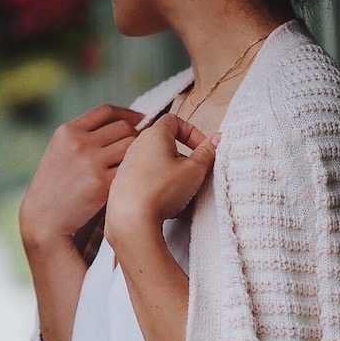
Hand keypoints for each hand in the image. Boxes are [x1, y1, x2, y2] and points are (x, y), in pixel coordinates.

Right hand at [19, 102, 145, 245]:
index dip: (127, 114)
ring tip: (134, 167)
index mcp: (67, 131)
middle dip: (135, 137)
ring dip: (137, 156)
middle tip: (139, 151)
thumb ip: (84, 137)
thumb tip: (123, 125)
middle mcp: (79, 142)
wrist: (43, 220)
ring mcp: (90, 163)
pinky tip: (130, 182)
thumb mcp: (61, 152)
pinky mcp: (101, 185)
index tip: (139, 120)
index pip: (106, 111)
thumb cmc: (55, 187)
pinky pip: (130, 170)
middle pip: (124, 128)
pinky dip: (133, 174)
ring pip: (131, 146)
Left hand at [104, 113, 220, 242]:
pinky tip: (165, 203)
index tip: (202, 148)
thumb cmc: (161, 191)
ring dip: (172, 173)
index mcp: (154, 136)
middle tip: (194, 172)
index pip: (175, 120)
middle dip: (184, 156)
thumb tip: (216, 140)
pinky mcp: (123, 184)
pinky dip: (158, 186)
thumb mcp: (194, 170)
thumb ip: (207, 152)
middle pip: (165, 143)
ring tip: (180, 191)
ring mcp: (127, 165)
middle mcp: (137, 146)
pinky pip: (146, 179)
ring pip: (156, 162)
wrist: (131, 220)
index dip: (192, 132)